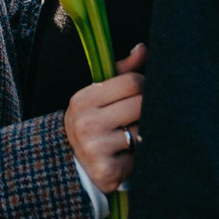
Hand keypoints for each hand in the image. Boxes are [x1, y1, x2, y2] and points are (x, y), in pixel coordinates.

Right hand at [63, 42, 145, 193]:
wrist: (72, 166)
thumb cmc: (92, 124)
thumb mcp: (99, 96)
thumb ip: (122, 71)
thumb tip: (143, 48)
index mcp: (83, 99)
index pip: (131, 82)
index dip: (143, 85)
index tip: (141, 92)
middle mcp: (86, 122)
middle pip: (141, 104)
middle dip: (147, 109)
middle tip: (141, 115)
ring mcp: (95, 148)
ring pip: (143, 131)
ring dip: (144, 134)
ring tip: (131, 136)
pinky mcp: (107, 170)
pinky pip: (139, 157)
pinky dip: (138, 157)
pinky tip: (127, 156)